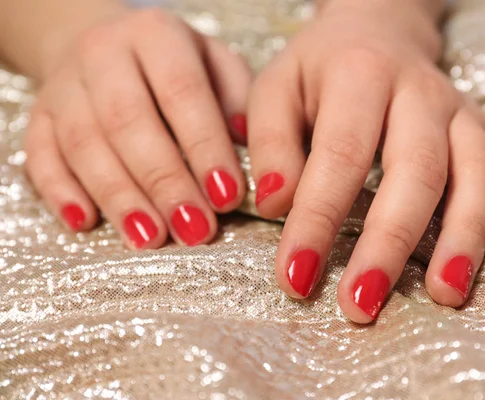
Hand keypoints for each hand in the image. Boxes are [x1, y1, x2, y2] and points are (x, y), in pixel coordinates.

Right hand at [25, 8, 251, 247]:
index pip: (182, 92)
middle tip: (194, 229)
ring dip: (119, 197)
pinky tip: (85, 222)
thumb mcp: (217, 64)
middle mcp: (103, 52)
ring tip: (151, 237)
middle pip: (129, 122)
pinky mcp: (38, 115)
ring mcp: (64, 84)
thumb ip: (237, 99)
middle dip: (164, 182)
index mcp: (156, 34)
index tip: (226, 196)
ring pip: (84, 144)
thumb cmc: (177, 66)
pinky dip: (61, 191)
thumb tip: (249, 147)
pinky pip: (40, 154)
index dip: (204, 147)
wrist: (107, 44)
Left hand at [248, 0, 484, 321]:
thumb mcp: (277, 88)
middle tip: (362, 303)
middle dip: (390, 244)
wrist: (376, 29)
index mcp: (360, 75)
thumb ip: (271, 144)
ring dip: (464, 237)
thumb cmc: (320, 69)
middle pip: (416, 172)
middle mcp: (419, 93)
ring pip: (478, 173)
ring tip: (445, 294)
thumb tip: (276, 206)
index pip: (340, 156)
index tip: (295, 276)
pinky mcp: (484, 126)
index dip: (317, 220)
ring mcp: (460, 110)